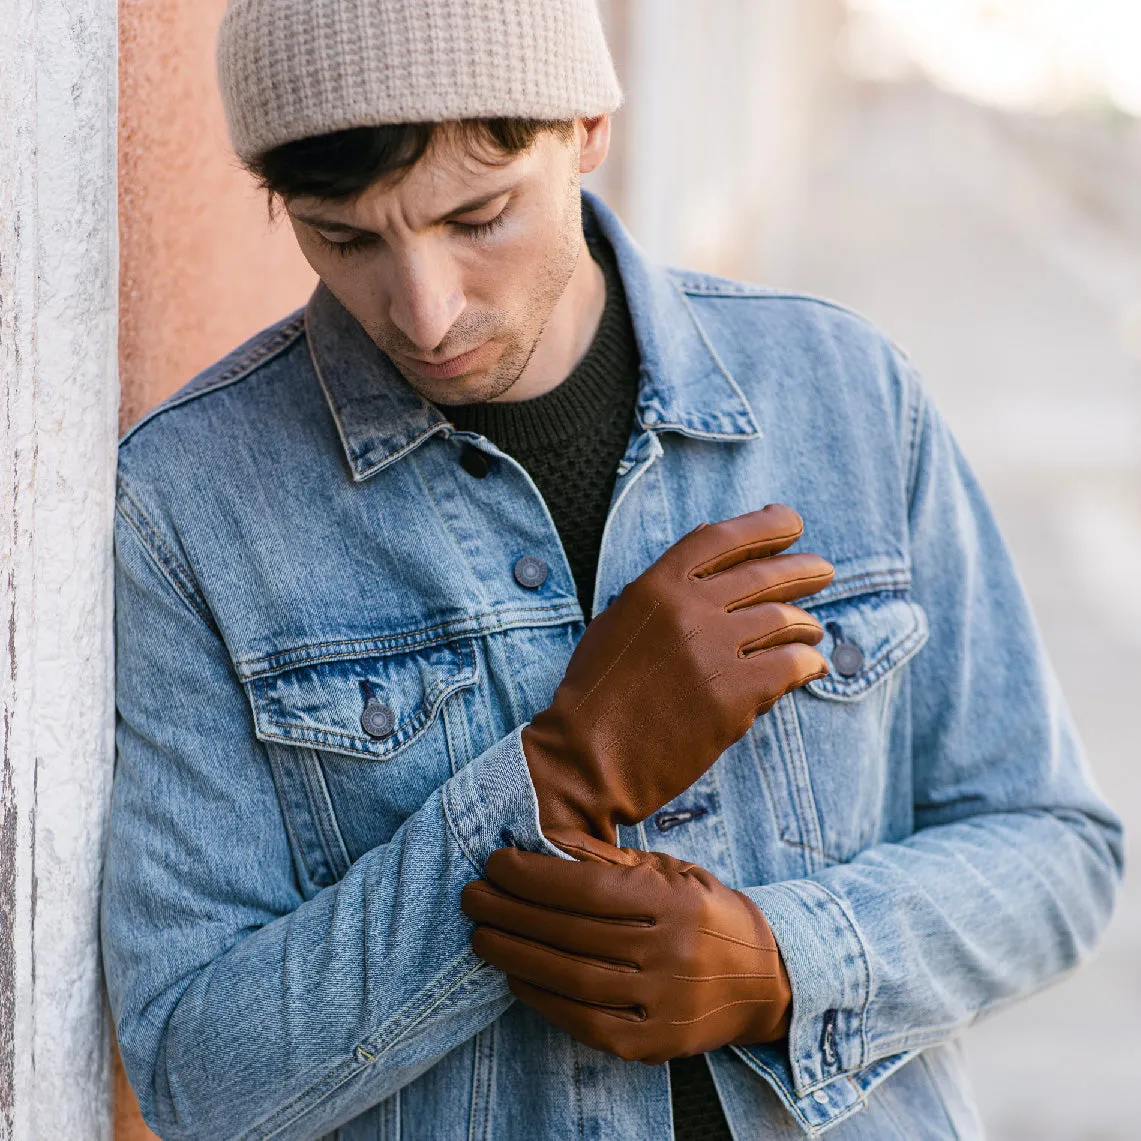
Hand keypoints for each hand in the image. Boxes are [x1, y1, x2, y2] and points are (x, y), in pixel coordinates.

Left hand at [461, 844, 791, 1064]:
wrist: (763, 978)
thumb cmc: (701, 911)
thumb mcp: (667, 870)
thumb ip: (608, 861)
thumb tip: (541, 843)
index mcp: (673, 901)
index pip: (586, 889)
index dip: (532, 877)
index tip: (495, 864)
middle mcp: (670, 952)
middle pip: (571, 933)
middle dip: (511, 913)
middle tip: (473, 898)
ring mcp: (662, 1003)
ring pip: (571, 979)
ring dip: (515, 955)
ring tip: (482, 936)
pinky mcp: (652, 1043)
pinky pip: (584, 1021)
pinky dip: (543, 999)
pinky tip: (516, 976)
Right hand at [522, 504, 833, 853]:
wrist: (588, 759)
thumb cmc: (599, 692)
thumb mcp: (618, 621)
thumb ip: (663, 583)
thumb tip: (708, 535)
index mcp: (656, 586)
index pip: (722, 538)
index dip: (764, 526)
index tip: (792, 524)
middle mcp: (688, 610)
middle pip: (764, 575)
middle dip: (803, 570)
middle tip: (823, 571)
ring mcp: (712, 652)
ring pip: (784, 620)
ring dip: (806, 624)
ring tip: (812, 631)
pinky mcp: (732, 697)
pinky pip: (791, 666)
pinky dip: (808, 664)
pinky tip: (812, 667)